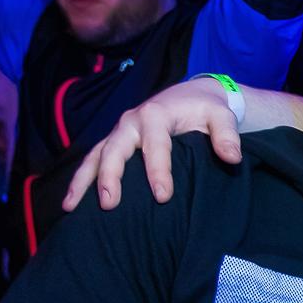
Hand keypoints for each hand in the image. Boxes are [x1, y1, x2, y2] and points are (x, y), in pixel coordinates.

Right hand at [63, 77, 241, 211]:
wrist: (192, 96)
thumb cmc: (207, 110)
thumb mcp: (221, 117)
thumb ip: (227, 135)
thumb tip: (232, 157)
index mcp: (157, 114)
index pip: (156, 145)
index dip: (158, 171)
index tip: (163, 197)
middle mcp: (132, 121)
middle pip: (116, 149)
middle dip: (111, 176)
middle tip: (110, 204)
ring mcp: (119, 132)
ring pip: (96, 156)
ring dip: (83, 180)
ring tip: (71, 207)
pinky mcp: (114, 141)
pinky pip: (94, 160)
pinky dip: (81, 179)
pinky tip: (72, 203)